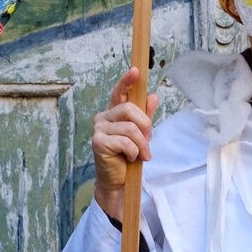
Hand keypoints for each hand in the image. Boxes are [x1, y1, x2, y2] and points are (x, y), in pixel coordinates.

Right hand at [92, 67, 159, 218]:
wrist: (118, 180)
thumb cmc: (127, 155)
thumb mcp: (140, 134)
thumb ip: (145, 116)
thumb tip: (153, 97)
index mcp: (113, 112)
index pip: (119, 93)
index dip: (127, 81)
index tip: (136, 71)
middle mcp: (103, 117)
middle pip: (130, 110)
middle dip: (145, 125)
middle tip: (149, 139)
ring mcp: (99, 129)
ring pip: (130, 128)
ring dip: (142, 144)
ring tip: (144, 154)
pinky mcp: (99, 142)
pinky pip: (125, 142)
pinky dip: (134, 152)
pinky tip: (131, 158)